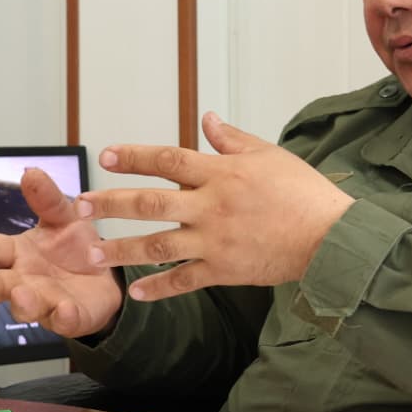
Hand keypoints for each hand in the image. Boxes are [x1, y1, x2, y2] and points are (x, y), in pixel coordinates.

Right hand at [0, 168, 124, 337]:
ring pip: (27, 307)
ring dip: (23, 302)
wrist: (105, 278)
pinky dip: (63, 317)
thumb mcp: (64, 217)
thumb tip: (30, 171)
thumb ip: (48, 199)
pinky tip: (65, 310)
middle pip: (0, 284)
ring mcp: (44, 302)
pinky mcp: (69, 318)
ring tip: (22, 294)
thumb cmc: (73, 247)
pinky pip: (64, 320)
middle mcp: (24, 280)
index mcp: (18, 253)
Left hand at [80, 111, 354, 299]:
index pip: (169, 160)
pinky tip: (136, 293)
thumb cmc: (305, 192)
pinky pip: (184, 280)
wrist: (331, 237)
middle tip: (80, 208)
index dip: (135, 156)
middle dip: (111, 204)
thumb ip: (233, 140)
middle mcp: (212, 206)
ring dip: (121, 249)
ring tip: (91, 254)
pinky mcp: (225, 270)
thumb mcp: (270, 156)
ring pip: (157, 245)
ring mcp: (216, 241)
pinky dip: (159, 288)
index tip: (106, 155)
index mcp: (222, 173)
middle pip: (150, 202)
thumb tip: (206, 119)